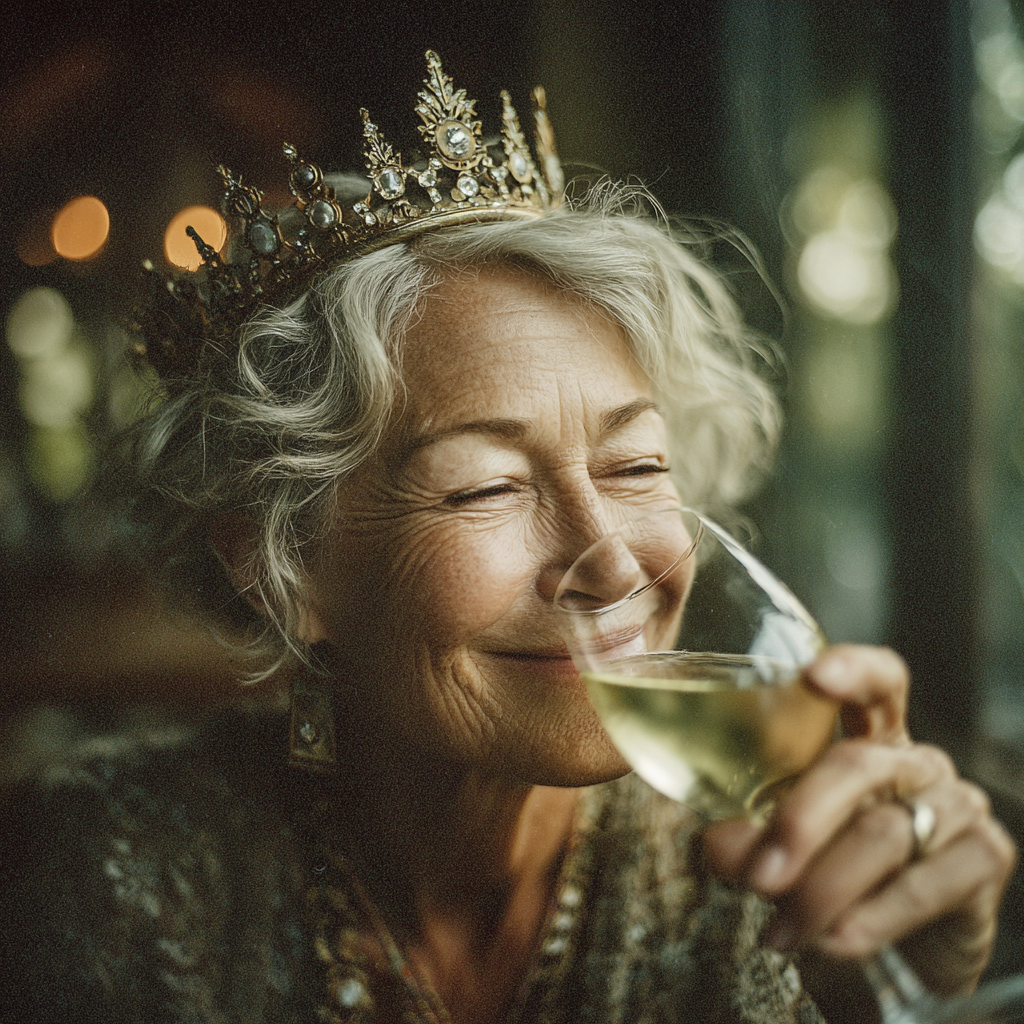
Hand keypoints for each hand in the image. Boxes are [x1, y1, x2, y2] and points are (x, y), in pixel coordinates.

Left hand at [702, 644, 1016, 995]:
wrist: (897, 957)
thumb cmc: (830, 878)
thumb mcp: (785, 849)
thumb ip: (752, 835)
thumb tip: (717, 843)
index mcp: (868, 738)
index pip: (877, 683)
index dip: (852, 669)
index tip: (814, 676)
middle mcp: (914, 762)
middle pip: (858, 765)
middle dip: (799, 821)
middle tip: (757, 875)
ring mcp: (957, 805)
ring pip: (881, 833)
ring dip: (819, 888)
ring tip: (779, 929)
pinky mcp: (985, 858)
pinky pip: (921, 885)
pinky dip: (868, 918)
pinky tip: (835, 940)